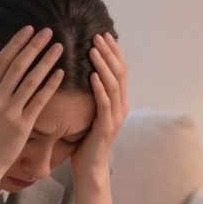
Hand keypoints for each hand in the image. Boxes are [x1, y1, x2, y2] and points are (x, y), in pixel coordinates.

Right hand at [0, 25, 65, 184]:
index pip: (2, 60)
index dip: (17, 43)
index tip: (29, 30)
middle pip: (19, 65)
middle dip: (35, 45)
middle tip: (48, 31)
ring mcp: (10, 112)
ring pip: (32, 80)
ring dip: (47, 61)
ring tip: (59, 47)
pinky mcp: (23, 125)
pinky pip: (39, 101)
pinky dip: (51, 86)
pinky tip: (61, 74)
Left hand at [70, 32, 128, 179]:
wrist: (90, 169)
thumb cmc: (85, 141)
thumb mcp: (89, 113)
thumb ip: (91, 95)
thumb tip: (81, 73)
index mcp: (118, 102)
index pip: (119, 70)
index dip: (113, 51)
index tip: (103, 35)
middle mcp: (121, 107)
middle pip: (119, 73)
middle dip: (109, 53)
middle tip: (97, 36)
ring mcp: (115, 117)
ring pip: (114, 85)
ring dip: (103, 66)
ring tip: (93, 50)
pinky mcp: (106, 128)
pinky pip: (104, 104)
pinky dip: (99, 88)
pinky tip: (92, 76)